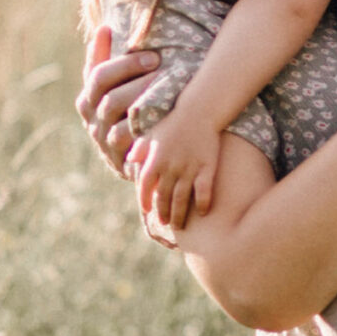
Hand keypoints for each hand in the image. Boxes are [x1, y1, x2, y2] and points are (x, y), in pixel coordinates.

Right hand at [76, 23, 161, 174]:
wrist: (137, 154)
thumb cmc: (128, 107)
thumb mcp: (115, 83)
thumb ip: (106, 58)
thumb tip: (103, 28)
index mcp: (87, 100)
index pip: (98, 76)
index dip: (125, 65)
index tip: (154, 55)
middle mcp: (92, 123)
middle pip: (111, 100)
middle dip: (139, 84)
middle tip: (165, 70)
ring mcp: (105, 145)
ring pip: (121, 126)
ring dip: (144, 106)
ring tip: (169, 92)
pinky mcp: (121, 164)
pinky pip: (132, 149)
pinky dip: (148, 135)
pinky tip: (168, 122)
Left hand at [126, 102, 222, 232]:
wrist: (199, 109)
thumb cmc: (173, 120)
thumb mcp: (151, 132)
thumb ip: (139, 149)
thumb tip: (129, 161)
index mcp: (154, 160)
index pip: (145, 187)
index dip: (145, 201)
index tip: (147, 211)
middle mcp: (169, 167)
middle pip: (163, 197)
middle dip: (162, 213)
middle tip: (164, 222)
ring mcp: (189, 169)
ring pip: (181, 199)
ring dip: (179, 214)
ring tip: (179, 225)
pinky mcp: (207, 167)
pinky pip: (204, 191)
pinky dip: (203, 203)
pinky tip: (203, 213)